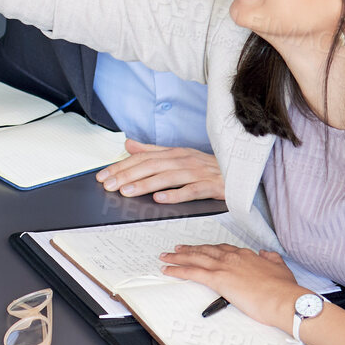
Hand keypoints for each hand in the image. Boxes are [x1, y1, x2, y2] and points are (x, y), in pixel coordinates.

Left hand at [96, 141, 223, 202]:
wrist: (241, 175)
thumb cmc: (208, 168)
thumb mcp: (178, 156)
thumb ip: (153, 150)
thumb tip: (129, 144)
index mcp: (174, 153)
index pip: (142, 158)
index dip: (121, 166)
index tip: (103, 176)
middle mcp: (184, 160)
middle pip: (151, 166)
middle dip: (127, 175)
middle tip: (108, 185)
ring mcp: (198, 172)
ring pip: (166, 178)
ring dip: (145, 185)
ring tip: (126, 192)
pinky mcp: (211, 186)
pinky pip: (191, 191)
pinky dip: (174, 195)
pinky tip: (159, 200)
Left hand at [158, 244, 301, 330]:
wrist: (284, 299)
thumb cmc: (284, 290)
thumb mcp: (281, 268)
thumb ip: (271, 259)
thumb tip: (267, 253)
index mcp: (246, 255)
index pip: (223, 249)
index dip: (210, 248)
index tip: (203, 248)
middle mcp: (232, 257)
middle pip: (205, 251)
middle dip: (189, 250)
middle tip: (177, 249)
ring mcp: (224, 267)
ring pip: (195, 259)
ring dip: (178, 257)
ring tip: (167, 257)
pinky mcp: (218, 279)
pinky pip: (192, 272)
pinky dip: (177, 270)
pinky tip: (168, 270)